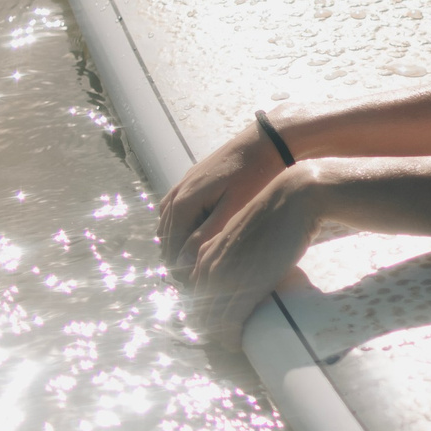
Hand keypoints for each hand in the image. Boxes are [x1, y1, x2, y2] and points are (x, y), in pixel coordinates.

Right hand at [158, 122, 288, 268]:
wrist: (264, 143)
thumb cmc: (254, 177)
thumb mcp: (232, 208)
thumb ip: (206, 235)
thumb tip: (180, 262)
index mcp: (183, 203)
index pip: (170, 248)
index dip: (181, 270)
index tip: (198, 287)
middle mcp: (176, 194)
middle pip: (166, 239)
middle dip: (178, 260)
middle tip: (201, 280)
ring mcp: (182, 186)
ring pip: (169, 226)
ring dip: (179, 245)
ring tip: (201, 262)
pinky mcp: (191, 182)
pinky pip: (177, 212)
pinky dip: (183, 228)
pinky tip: (202, 237)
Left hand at [180, 167, 322, 348]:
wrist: (294, 199)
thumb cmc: (279, 215)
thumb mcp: (247, 235)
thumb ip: (237, 253)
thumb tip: (248, 272)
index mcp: (206, 252)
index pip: (195, 293)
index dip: (206, 312)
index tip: (222, 322)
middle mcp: (208, 265)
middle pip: (198, 310)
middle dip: (211, 328)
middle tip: (229, 339)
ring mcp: (224, 277)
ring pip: (210, 320)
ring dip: (220, 337)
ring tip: (235, 343)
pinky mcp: (243, 287)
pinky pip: (228, 323)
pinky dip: (231, 338)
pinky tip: (239, 343)